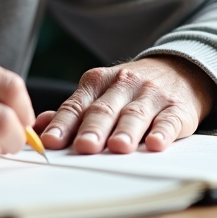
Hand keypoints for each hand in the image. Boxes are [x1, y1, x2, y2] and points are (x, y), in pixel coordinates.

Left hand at [34, 57, 216, 153]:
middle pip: (104, 109)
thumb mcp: (100, 92)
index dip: (64, 124)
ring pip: (135, 113)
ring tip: (118, 147)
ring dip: (126, 131)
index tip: (51, 142)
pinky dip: (162, 132)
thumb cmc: (130, 91)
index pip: (77, 104)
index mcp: (98, 81)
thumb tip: (37, 127)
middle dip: (93, 129)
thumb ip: (72, 111)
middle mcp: (124, 84)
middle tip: (84, 147)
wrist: (179, 70)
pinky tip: (155, 144)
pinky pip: (168, 120)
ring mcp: (151, 94)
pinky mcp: (177, 107)